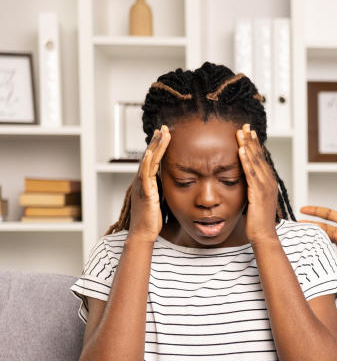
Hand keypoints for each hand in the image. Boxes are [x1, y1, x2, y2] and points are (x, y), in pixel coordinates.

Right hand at [127, 125, 169, 241]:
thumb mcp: (160, 199)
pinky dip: (147, 162)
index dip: (158, 147)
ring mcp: (142, 185)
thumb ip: (162, 189)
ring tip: (161, 133)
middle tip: (163, 127)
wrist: (143, 233)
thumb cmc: (152, 220)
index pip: (154, 160)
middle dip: (156, 141)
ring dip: (155, 146)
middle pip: (150, 156)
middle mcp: (142, 180)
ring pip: (148, 161)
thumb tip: (171, 182)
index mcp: (147, 182)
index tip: (164, 135)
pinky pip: (145, 174)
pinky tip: (151, 152)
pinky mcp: (144, 192)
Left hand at [237, 123, 279, 243]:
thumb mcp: (254, 201)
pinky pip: (251, 174)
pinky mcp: (258, 193)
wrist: (263, 236)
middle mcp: (269, 182)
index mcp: (269, 183)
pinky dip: (246, 161)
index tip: (249, 133)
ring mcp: (265, 187)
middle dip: (252, 140)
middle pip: (260, 157)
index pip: (262, 160)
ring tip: (241, 133)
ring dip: (248, 146)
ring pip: (255, 162)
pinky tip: (241, 151)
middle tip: (245, 126)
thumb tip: (245, 183)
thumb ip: (252, 189)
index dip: (255, 145)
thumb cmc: (258, 222)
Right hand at [300, 190, 336, 263]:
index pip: (328, 214)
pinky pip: (335, 247)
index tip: (303, 209)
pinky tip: (318, 241)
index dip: (316, 211)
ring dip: (315, 234)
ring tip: (302, 232)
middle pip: (323, 226)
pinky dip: (326, 244)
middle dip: (309, 225)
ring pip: (326, 237)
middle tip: (296, 224)